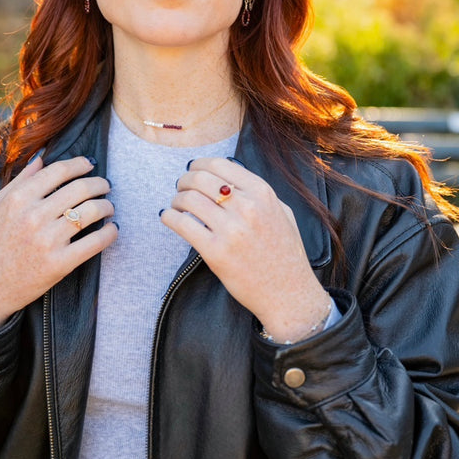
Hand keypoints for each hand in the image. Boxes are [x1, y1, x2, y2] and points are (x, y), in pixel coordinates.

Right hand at [0, 155, 116, 333]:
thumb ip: (19, 181)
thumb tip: (41, 158)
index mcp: (17, 199)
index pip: (58, 171)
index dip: (79, 164)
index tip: (89, 164)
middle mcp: (33, 217)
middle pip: (80, 188)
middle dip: (99, 183)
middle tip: (105, 185)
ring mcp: (47, 241)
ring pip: (91, 212)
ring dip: (107, 206)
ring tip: (108, 207)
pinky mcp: (59, 264)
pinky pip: (95, 242)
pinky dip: (109, 233)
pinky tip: (112, 229)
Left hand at [162, 157, 329, 341]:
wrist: (289, 294)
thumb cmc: (285, 254)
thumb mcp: (281, 212)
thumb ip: (257, 193)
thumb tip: (226, 177)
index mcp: (263, 193)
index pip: (219, 164)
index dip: (199, 165)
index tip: (192, 170)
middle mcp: (247, 207)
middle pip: (200, 178)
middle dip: (184, 180)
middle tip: (181, 187)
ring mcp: (231, 230)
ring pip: (188, 199)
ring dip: (176, 199)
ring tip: (176, 205)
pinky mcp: (216, 252)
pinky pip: (182, 224)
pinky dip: (170, 217)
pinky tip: (169, 218)